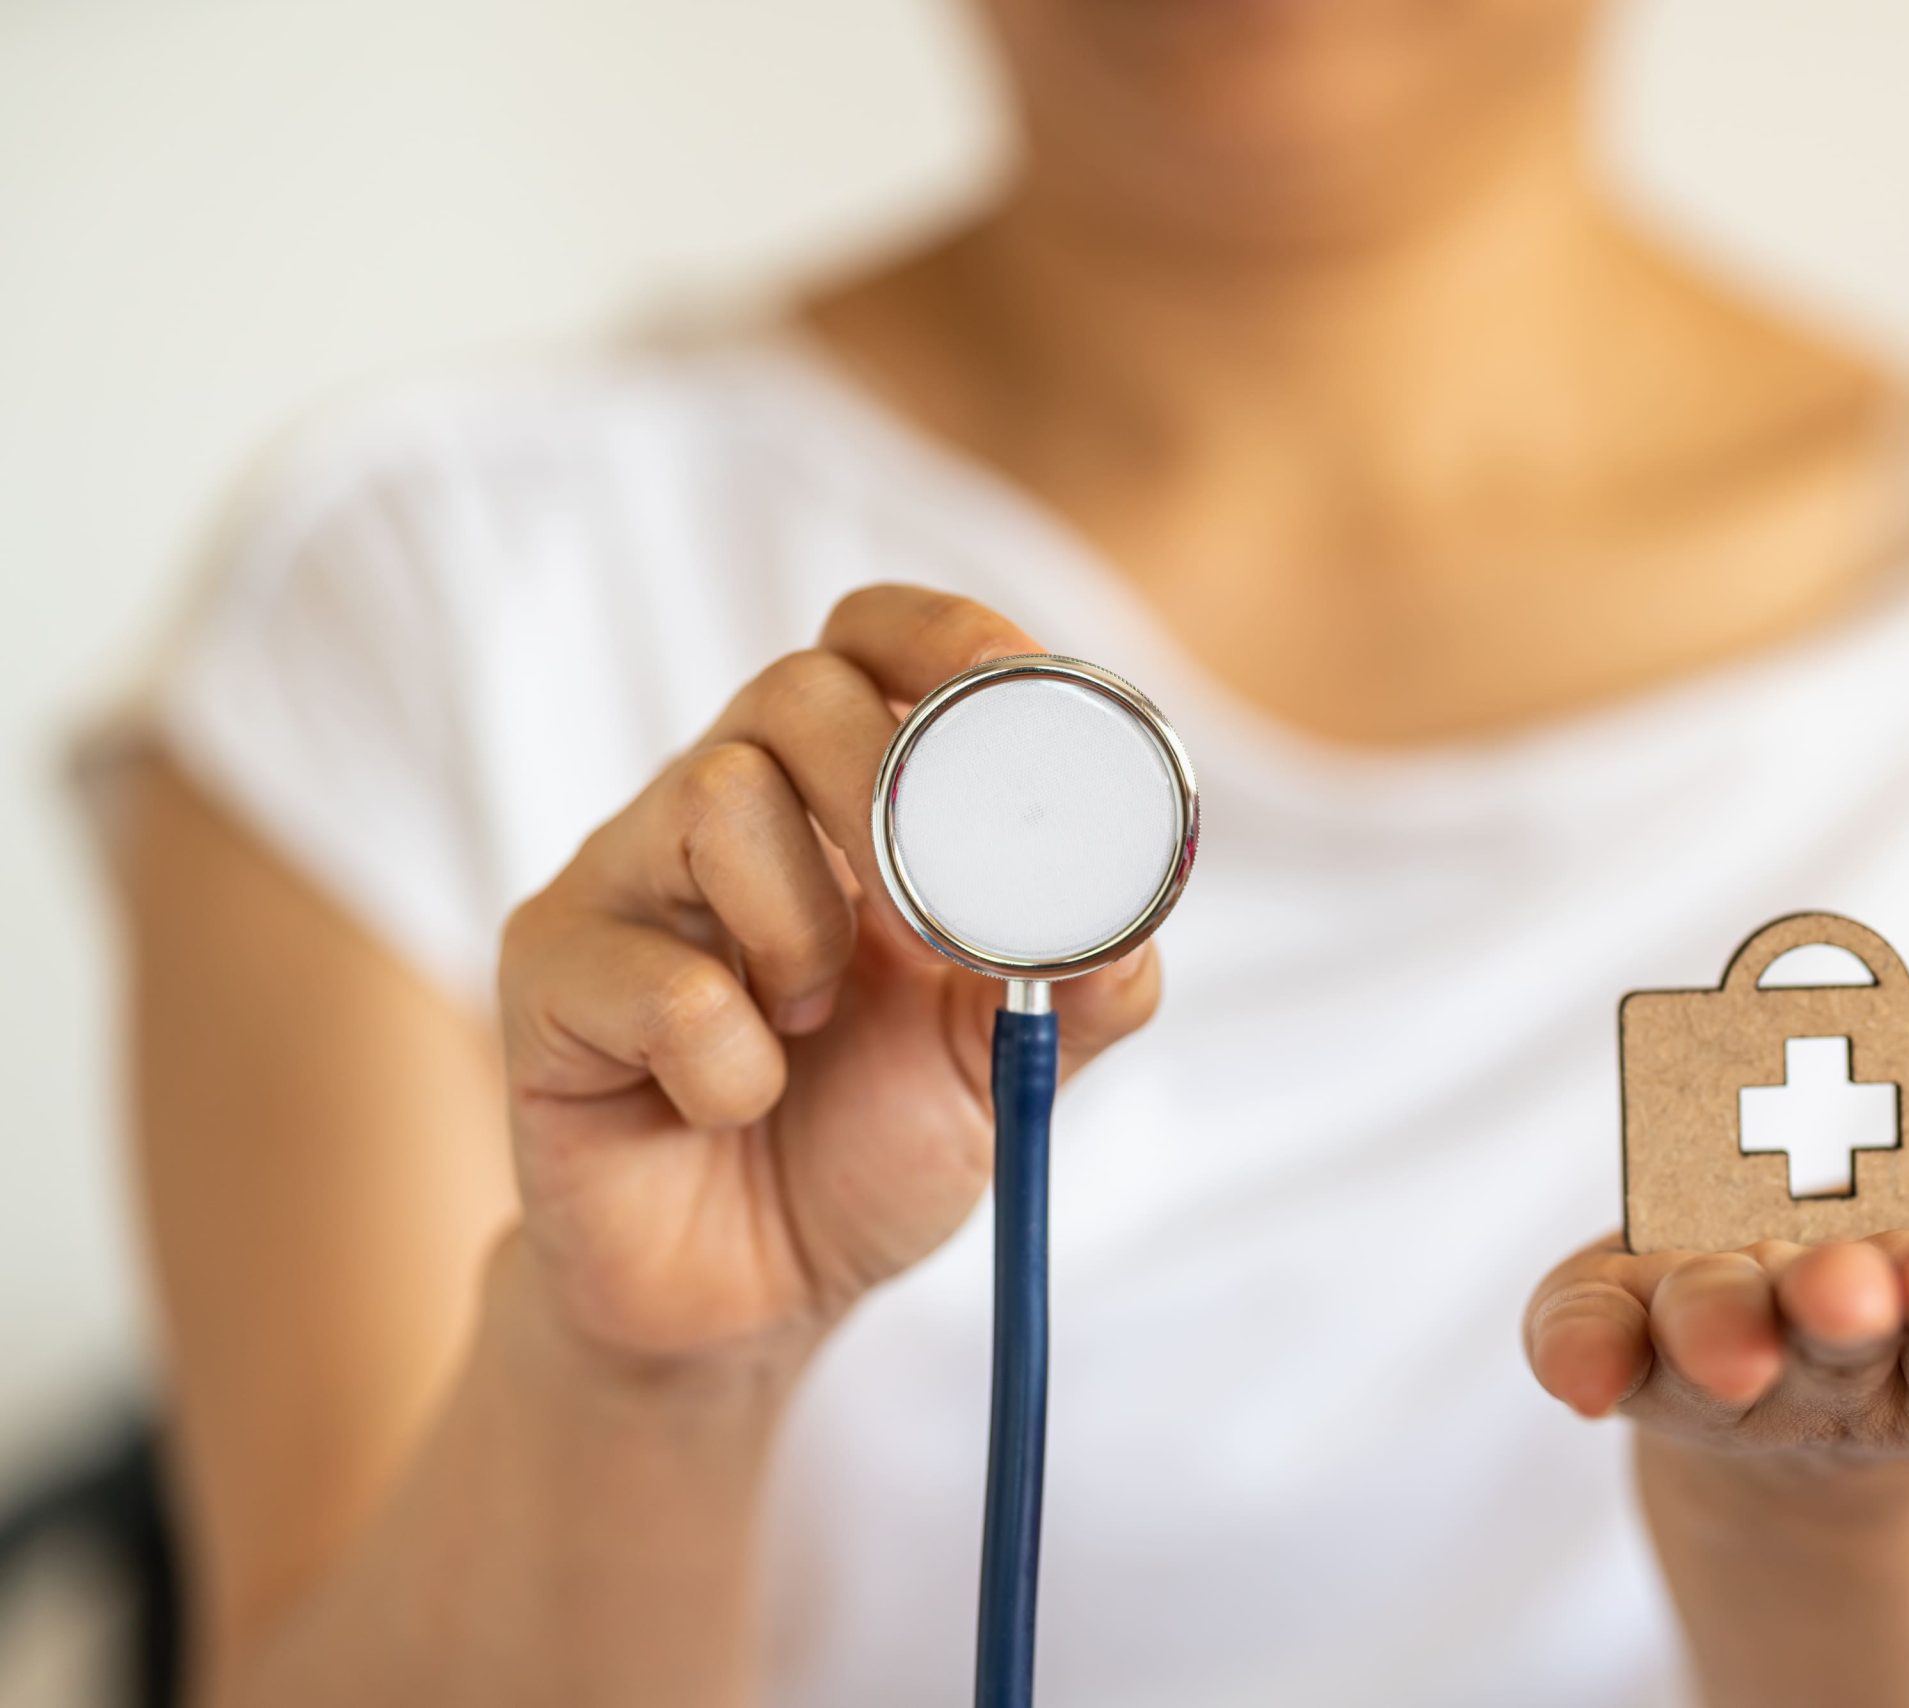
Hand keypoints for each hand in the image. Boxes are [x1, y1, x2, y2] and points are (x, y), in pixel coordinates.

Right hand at [497, 587, 1161, 1370]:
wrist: (750, 1299)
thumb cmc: (867, 1143)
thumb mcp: (1002, 1058)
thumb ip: (1082, 980)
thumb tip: (1135, 912)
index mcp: (839, 795)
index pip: (873, 637)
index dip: (947, 639)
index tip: (1019, 692)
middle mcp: (723, 805)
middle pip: (796, 688)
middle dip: (890, 793)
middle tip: (927, 929)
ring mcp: (625, 880)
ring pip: (715, 797)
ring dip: (805, 934)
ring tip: (813, 1025)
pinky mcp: (550, 975)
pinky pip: (654, 975)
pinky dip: (728, 1062)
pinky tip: (728, 1103)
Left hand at [1524, 1162, 1908, 1466]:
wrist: (1832, 1352)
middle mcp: (1840, 1358)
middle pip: (1842, 1348)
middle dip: (1846, 1318)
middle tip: (1850, 1287)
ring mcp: (1726, 1344)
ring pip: (1714, 1350)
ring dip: (1715, 1337)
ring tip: (1721, 1322)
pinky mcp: (1628, 1325)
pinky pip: (1586, 1337)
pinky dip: (1575, 1345)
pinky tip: (1570, 1358)